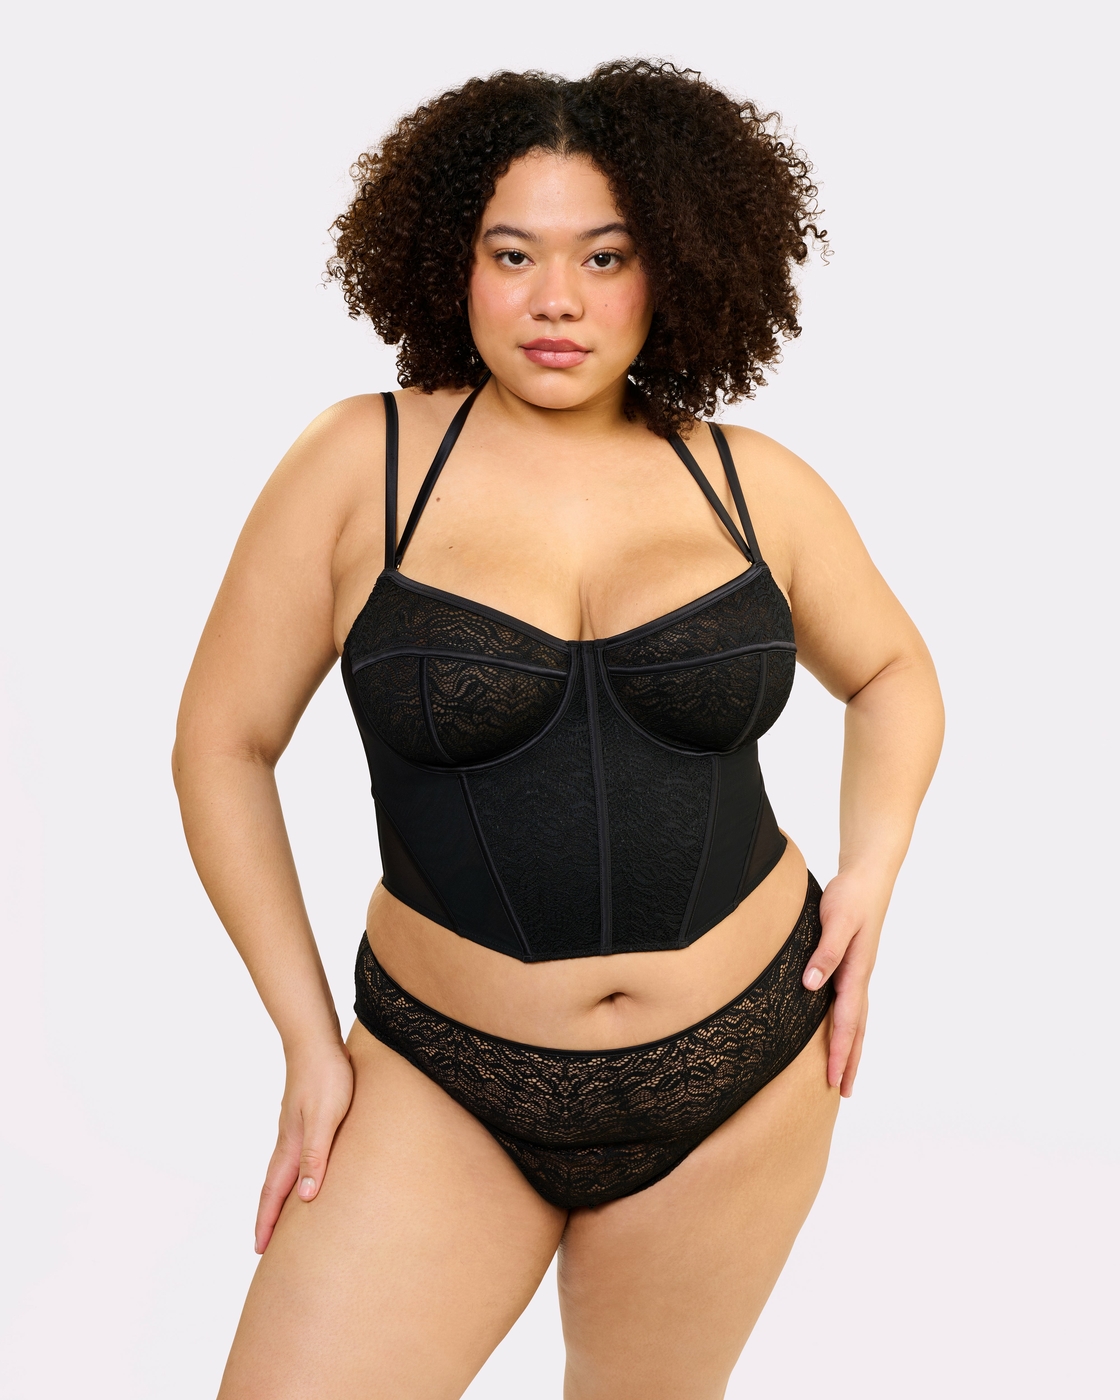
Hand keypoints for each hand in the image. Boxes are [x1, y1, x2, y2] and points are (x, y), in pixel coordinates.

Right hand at [255, 1041, 353, 1252]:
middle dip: (268, 1215)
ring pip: (282, 1170)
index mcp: (291, 1145)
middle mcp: (288, 1139)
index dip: (267, 1222)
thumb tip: (304, 1198)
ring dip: (279, 1196)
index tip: (260, 1250)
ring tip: (281, 1216)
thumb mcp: (326, 1118)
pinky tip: (302, 1170)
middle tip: (264, 1244)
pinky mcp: (303, 1115)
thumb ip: (315, 1155)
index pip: (275, 1193)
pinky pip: (294, 1154)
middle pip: (273, 1186)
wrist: (316, 1040)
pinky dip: (292, 1173)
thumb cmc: (326, 1077)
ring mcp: (293, 1126)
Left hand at [801, 869, 887, 1097]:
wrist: (867, 878)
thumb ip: (825, 953)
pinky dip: (848, 1028)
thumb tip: (811, 986)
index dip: (838, 1051)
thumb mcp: (836, 921)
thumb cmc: (850, 897)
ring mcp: (858, 974)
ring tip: (844, 1076)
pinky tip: (840, 1035)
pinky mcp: (852, 967)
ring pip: (856, 1021)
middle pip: (856, 1029)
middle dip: (849, 1061)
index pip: (846, 1021)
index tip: (832, 1078)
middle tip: (843, 1093)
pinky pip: (851, 1006)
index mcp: (855, 972)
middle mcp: (859, 978)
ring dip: (851, 1049)